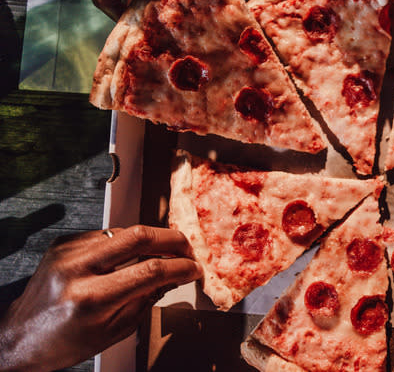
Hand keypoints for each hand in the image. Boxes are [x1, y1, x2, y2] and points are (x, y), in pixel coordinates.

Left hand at [0, 226, 201, 370]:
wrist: (19, 338)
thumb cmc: (63, 343)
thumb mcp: (114, 330)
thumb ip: (146, 299)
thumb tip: (173, 276)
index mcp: (91, 299)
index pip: (150, 270)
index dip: (180, 267)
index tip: (193, 270)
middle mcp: (76, 269)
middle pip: (139, 236)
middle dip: (172, 240)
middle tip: (187, 250)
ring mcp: (67, 252)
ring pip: (124, 231)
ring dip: (152, 240)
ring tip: (164, 255)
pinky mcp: (63, 243)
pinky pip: (106, 235)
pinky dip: (126, 243)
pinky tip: (131, 257)